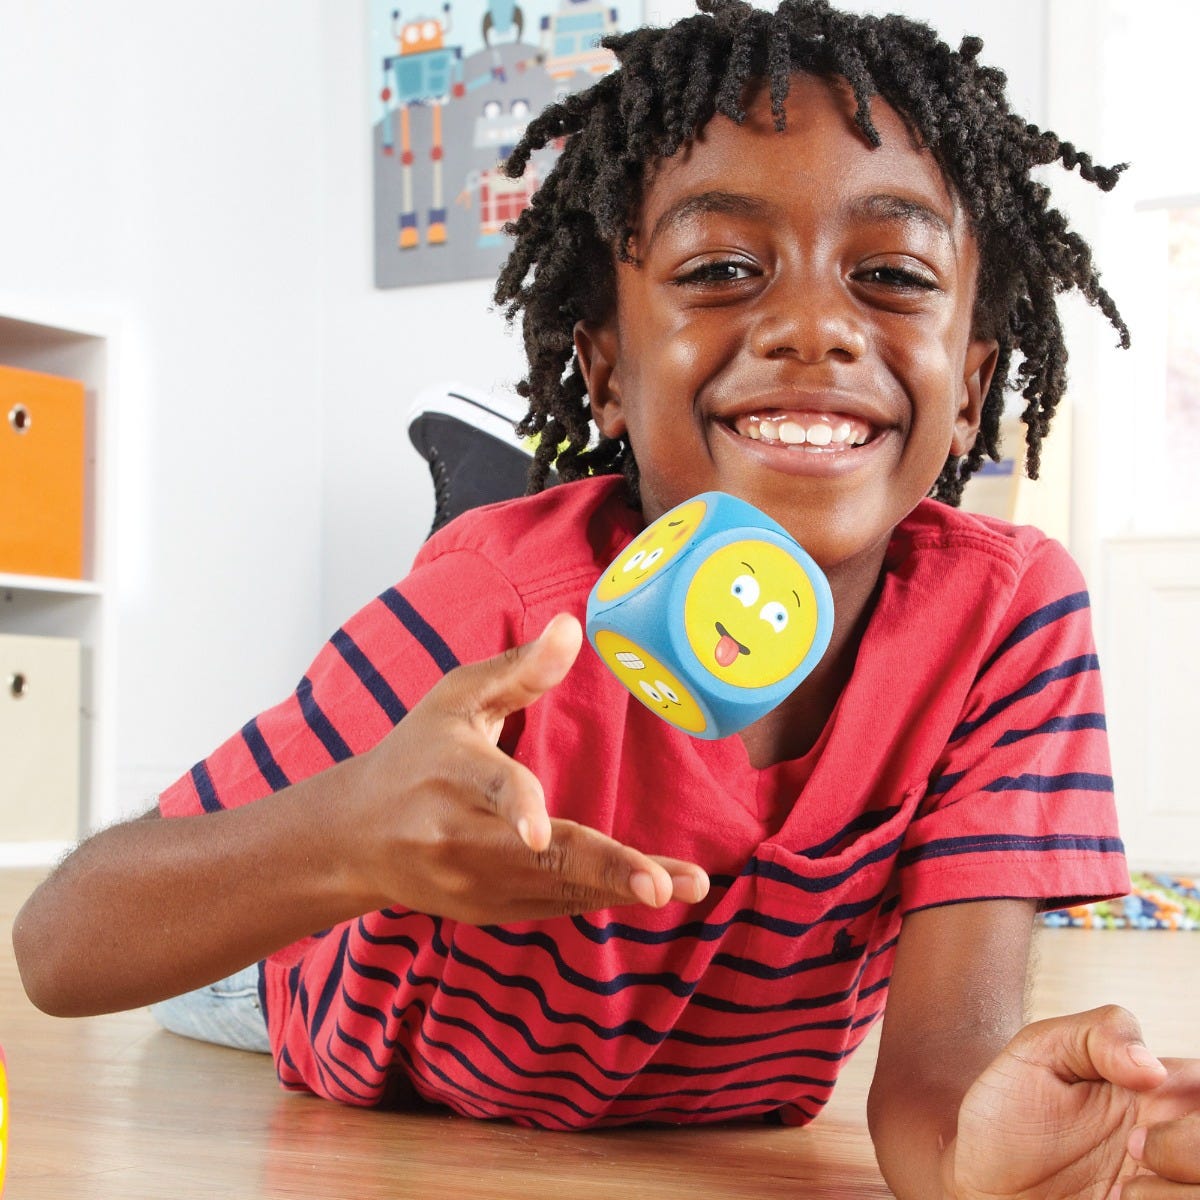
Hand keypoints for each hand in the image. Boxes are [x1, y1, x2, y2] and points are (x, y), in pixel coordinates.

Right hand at [346, 612, 709, 923]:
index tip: (540, 835)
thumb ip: (520, 669)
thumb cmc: (415, 753)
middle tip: (664, 886)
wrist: (354, 837)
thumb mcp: (457, 697)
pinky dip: (600, 895)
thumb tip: (573, 626)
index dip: (518, 811)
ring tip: (688, 889)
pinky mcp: (488, 911)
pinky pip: (554, 904)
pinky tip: (648, 889)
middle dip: (606, 871)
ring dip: (622, 890)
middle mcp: (459, 836)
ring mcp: (473, 883)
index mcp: (453, 772)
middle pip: (541, 859)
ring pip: (557, 889)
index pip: (491, 790)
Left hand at [945, 1005, 1199, 1198]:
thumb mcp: (1039, 1051)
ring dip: (1175, 1193)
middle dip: (1190, 1150)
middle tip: (1133, 1149)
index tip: (1147, 1107)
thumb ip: (1097, 1034)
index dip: (1193, 1101)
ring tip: (1120, 1192)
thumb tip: (1153, 1067)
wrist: (978, 1178)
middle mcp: (1175, 1141)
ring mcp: (1164, 1185)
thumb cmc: (1009, 1109)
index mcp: (1160, 1090)